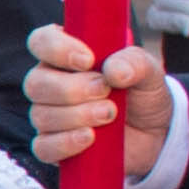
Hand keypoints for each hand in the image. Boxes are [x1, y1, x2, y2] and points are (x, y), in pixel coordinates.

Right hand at [28, 24, 168, 174]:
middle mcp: (50, 83)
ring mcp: (48, 116)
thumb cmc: (142, 94)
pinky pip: (43, 146)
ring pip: (41, 116)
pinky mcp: (53, 146)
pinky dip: (66, 142)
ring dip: (77, 116)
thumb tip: (114, 71)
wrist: (153, 133)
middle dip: (72, 89)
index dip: (57, 49)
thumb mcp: (148, 71)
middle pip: (35, 83)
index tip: (87, 60)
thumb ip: (134, 63)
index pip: (41, 42)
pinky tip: (90, 137)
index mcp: (65, 54)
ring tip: (110, 114)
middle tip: (105, 91)